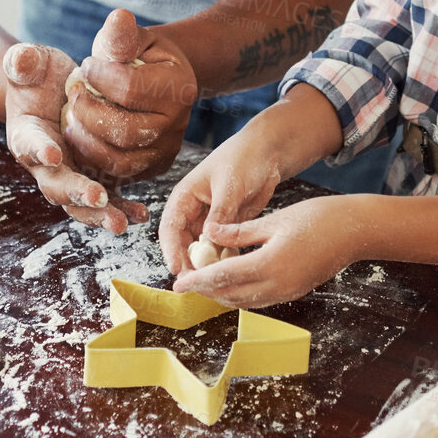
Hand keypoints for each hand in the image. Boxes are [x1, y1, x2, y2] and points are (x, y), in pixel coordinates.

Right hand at [2, 43, 147, 233]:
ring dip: (98, 213)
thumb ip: (22, 61)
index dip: (40, 150)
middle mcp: (44, 163)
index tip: (55, 153)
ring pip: (78, 202)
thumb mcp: (30, 63)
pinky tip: (139, 215)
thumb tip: (22, 57)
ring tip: (120, 222)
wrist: (54, 90)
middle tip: (96, 196)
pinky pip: (104, 200)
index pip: (29, 144)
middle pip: (55, 183)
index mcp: (26, 134)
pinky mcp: (90, 178)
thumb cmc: (39, 76)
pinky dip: (120, 208)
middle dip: (75, 191)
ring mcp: (68, 174)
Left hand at [63, 9, 197, 181]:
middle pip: (124, 130)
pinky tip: (80, 134)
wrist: (163, 80)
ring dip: (85, 138)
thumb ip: (123, 35)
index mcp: (179, 87)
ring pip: (118, 159)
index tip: (86, 65)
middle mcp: (177, 124)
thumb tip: (119, 17)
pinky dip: (91, 157)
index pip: (129, 88)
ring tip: (71, 117)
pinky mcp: (152, 168)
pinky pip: (117, 173)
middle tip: (73, 94)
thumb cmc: (143, 55)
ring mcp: (166, 151)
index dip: (98, 76)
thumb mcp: (136, 39)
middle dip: (87, 111)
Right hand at [156, 126, 282, 274]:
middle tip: (197, 283)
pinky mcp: (228, 227)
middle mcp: (194, 211)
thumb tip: (208, 238)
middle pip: (183, 243)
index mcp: (185, 196)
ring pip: (202, 249)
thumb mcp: (229, 185)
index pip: (170, 227)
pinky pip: (221, 248)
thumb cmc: (243, 159)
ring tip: (215, 280)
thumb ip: (220, 212)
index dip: (170, 250)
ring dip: (207, 264)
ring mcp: (210, 221)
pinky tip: (232, 269)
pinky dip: (224, 258)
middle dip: (188, 263)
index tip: (176, 269)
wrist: (267, 154)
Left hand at [171, 196, 357, 308]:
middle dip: (205, 291)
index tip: (178, 283)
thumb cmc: (317, 218)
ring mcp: (287, 292)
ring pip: (244, 301)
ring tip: (203, 282)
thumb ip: (239, 232)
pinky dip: (239, 294)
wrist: (354, 232)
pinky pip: (259, 299)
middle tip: (186, 282)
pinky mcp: (293, 292)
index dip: (198, 281)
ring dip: (221, 294)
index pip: (223, 277)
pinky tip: (230, 281)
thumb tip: (209, 233)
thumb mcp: (274, 220)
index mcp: (269, 264)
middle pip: (231, 295)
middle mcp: (277, 285)